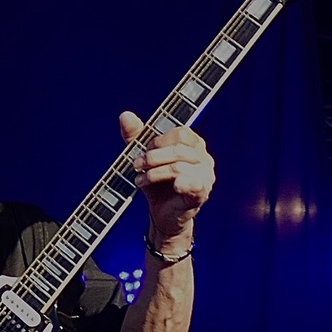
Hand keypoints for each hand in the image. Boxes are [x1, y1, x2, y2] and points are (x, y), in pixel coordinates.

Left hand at [119, 113, 214, 246]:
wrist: (163, 215)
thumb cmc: (158, 185)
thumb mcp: (145, 158)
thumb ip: (136, 137)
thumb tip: (126, 116)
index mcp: (194, 144)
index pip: (181, 133)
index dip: (160, 141)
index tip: (144, 150)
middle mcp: (204, 158)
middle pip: (179, 149)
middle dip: (153, 157)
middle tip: (137, 165)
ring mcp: (206, 176)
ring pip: (179, 167)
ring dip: (155, 173)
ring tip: (141, 180)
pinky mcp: (202, 193)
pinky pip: (194, 184)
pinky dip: (182, 183)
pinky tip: (174, 186)